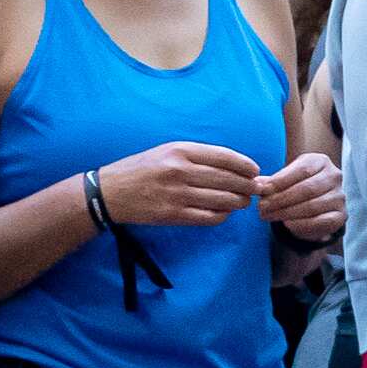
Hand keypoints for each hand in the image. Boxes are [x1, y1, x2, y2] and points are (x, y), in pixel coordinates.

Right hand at [96, 141, 263, 227]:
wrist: (109, 192)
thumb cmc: (141, 169)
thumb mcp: (166, 151)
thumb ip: (196, 156)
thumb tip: (232, 165)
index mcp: (180, 150)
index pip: (224, 156)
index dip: (245, 165)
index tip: (255, 170)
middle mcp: (180, 170)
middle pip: (227, 179)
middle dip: (248, 185)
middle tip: (257, 189)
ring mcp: (177, 194)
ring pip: (222, 199)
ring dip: (239, 202)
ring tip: (244, 201)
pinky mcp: (172, 215)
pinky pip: (208, 217)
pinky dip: (222, 215)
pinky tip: (225, 212)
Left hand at [254, 151, 346, 243]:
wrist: (316, 204)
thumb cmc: (298, 186)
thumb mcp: (286, 179)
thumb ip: (272, 181)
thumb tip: (257, 184)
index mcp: (321, 161)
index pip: (301, 170)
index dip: (280, 181)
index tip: (262, 190)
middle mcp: (334, 176)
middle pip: (306, 189)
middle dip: (281, 199)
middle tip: (262, 207)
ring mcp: (339, 196)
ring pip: (312, 206)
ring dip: (287, 213)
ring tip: (269, 216)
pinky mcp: (341, 215)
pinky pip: (321, 221)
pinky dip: (301, 224)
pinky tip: (286, 224)